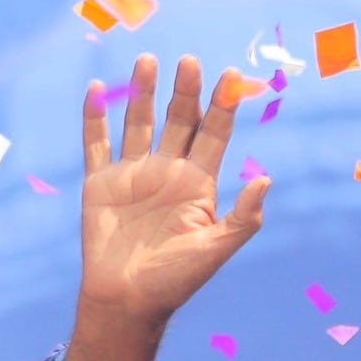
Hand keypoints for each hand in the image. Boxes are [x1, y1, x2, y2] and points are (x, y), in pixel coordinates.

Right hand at [66, 54, 267, 360]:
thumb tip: (265, 178)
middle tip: (188, 60)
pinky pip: (96, 143)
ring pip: (137, 122)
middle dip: (184, 90)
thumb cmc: (175, 280)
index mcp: (198, 184)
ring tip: (147, 60)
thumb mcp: (216, 249)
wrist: (126, 300)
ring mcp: (132, 175)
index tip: (232, 75)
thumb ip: (243, 217)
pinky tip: (96, 89)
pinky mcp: (100, 183)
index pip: (214, 134)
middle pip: (178, 120)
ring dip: (142, 92)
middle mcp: (166, 172)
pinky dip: (94, 117)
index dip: (223, 105)